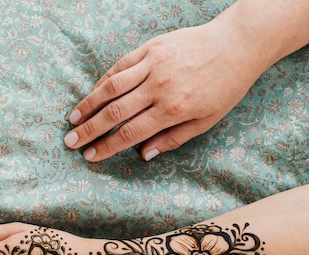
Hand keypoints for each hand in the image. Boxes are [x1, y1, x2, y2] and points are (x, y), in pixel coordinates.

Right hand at [64, 21, 265, 161]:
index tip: (89, 156)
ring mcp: (153, 65)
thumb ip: (173, 138)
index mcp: (173, 110)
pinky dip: (103, 80)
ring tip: (73, 118)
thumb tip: (144, 155)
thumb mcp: (207, 120)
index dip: (106, 147)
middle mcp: (159, 87)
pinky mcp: (150, 47)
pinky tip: (92, 93)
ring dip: (89, 104)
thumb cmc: (225, 86)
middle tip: (70, 142)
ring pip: (111, 88)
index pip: (130, 133)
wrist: (237, 44)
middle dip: (89, 130)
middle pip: (114, 113)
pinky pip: (120, 66)